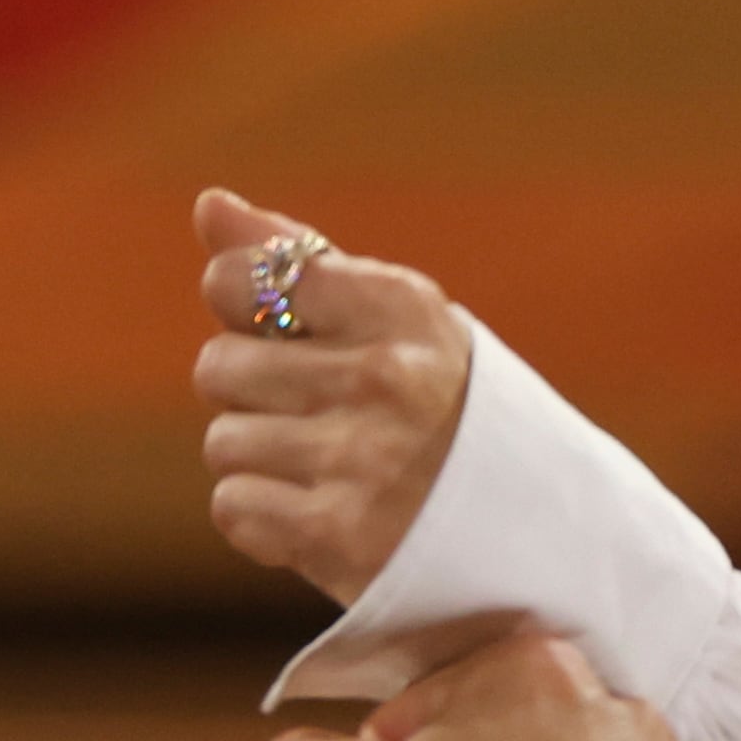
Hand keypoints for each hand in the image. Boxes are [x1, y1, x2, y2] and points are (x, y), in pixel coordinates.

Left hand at [192, 189, 470, 605]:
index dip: (237, 305)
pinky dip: (262, 517)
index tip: (275, 328)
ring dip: (259, 459)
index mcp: (399, 306)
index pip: (238, 279)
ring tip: (323, 466)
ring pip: (223, 443)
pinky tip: (316, 511)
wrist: (531, 523)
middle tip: (311, 410)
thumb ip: (299, 259)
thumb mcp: (395, 316)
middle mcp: (383, 376)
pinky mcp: (337, 536)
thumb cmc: (443, 404)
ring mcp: (360, 459)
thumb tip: (209, 204)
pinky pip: (233, 507)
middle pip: (218, 366)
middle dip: (250, 392)